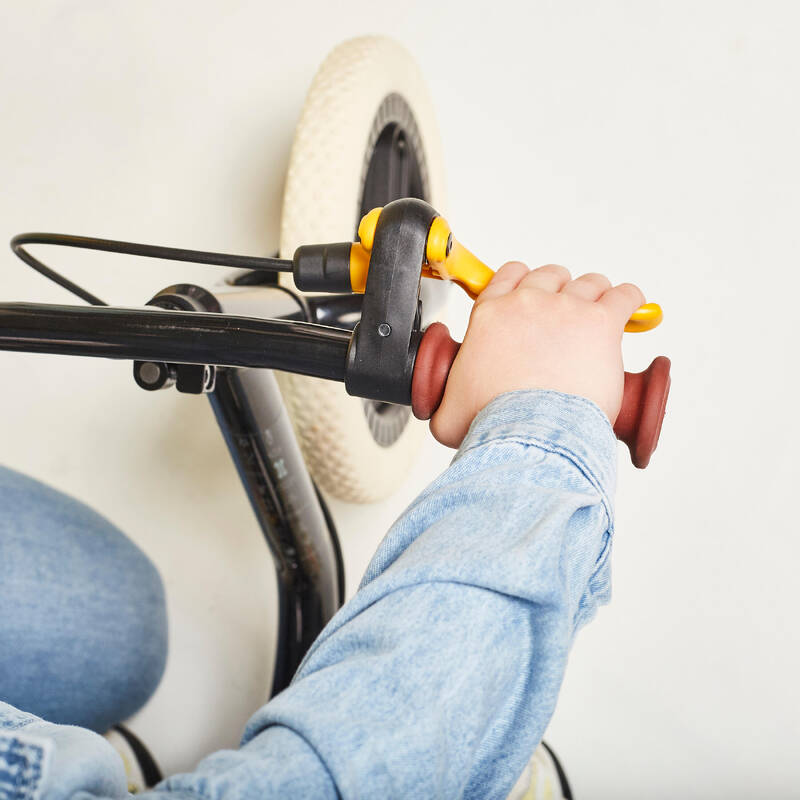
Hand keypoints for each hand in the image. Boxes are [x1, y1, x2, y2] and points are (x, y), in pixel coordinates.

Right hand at [429, 262, 645, 447]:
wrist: (527, 433)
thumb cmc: (492, 422)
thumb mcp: (448, 411)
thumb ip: (445, 402)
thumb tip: (443, 411)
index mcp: (491, 316)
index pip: (509, 275)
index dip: (524, 283)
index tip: (531, 297)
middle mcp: (528, 304)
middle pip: (550, 276)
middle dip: (559, 291)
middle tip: (565, 317)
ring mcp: (567, 309)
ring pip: (589, 282)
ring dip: (594, 295)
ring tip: (598, 315)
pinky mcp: (601, 323)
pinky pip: (625, 295)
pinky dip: (630, 300)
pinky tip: (630, 309)